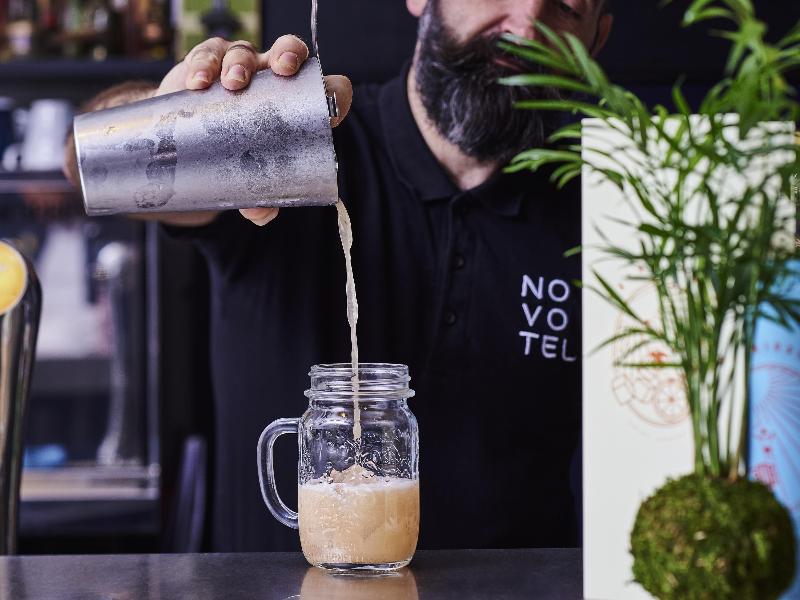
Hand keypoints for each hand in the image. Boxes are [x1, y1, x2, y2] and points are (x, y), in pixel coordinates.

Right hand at [158, 35, 351, 225]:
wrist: (184, 145)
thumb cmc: (232, 157)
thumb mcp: (248, 178)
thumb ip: (258, 197)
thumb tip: (261, 214)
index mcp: (296, 104)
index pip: (326, 90)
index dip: (332, 95)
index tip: (327, 112)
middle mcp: (272, 79)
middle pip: (290, 53)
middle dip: (290, 55)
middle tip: (283, 70)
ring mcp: (241, 67)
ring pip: (246, 51)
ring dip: (241, 63)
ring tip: (232, 84)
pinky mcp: (207, 62)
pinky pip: (208, 54)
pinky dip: (204, 65)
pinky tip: (198, 83)